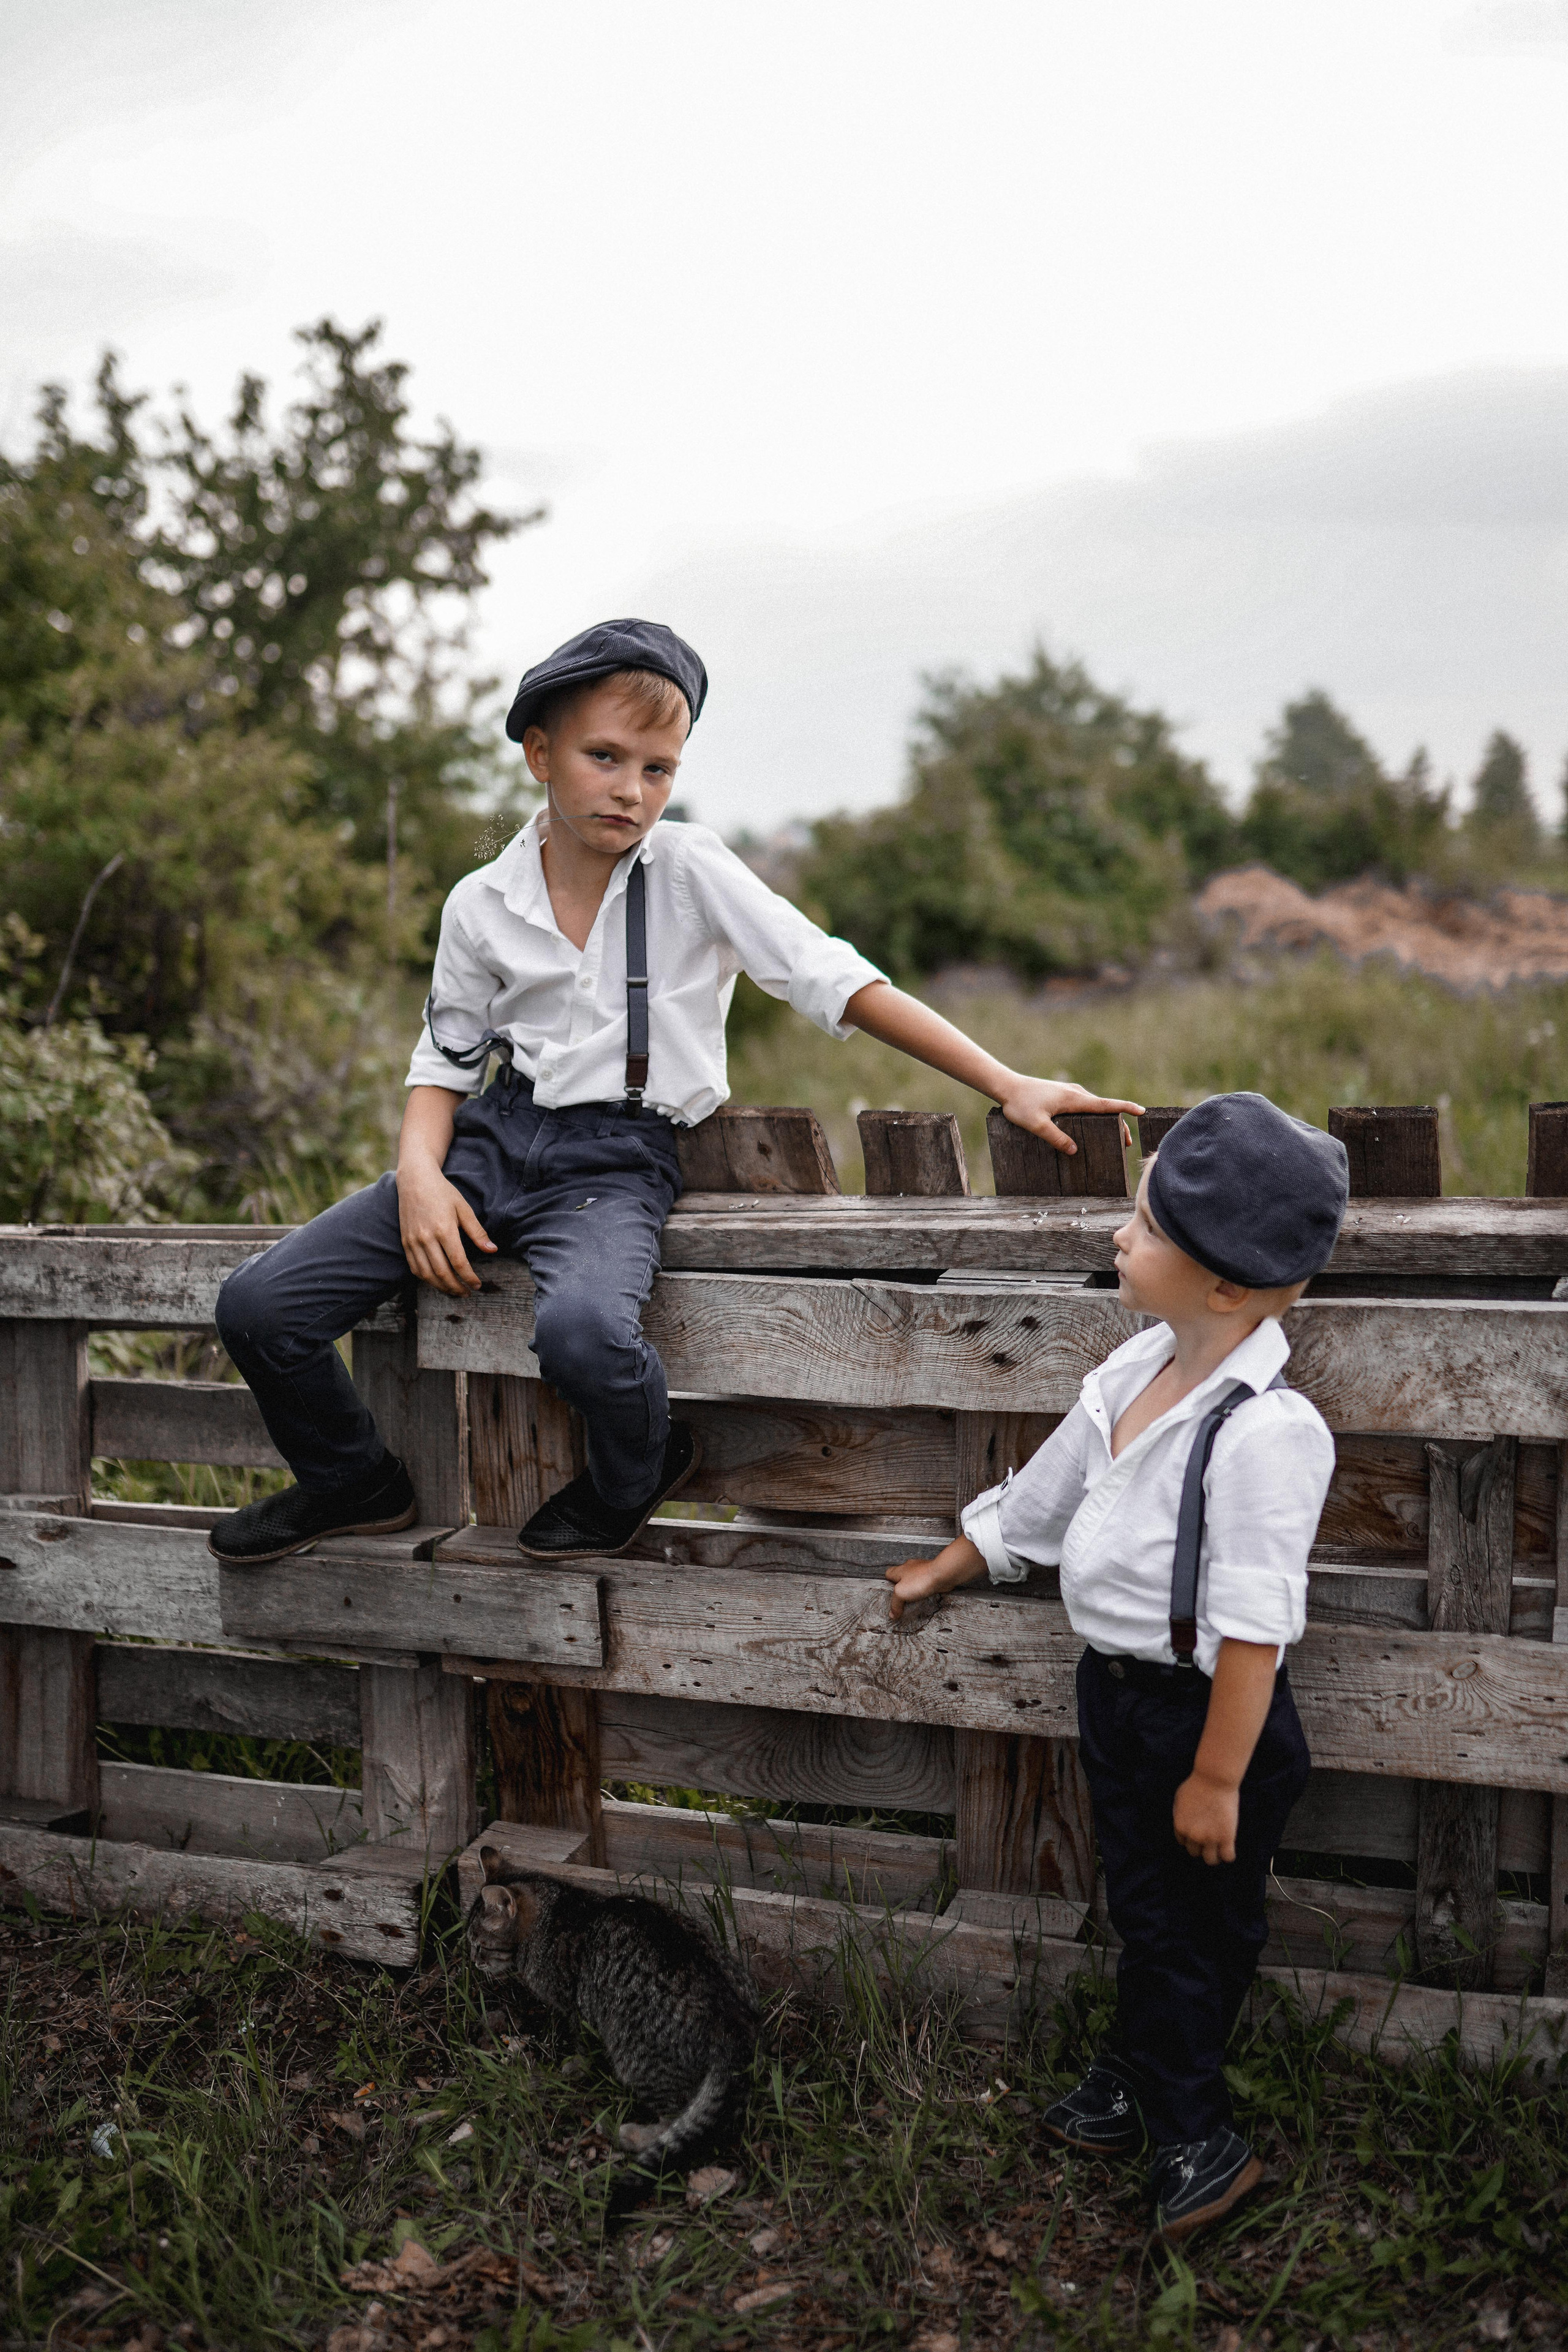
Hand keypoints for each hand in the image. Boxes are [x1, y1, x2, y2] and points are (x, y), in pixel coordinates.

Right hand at [397, 1154, 496, 1295]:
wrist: (415, 1180)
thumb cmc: (442, 1192)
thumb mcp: (464, 1209)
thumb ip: (477, 1232)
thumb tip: (492, 1250)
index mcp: (444, 1229)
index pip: (458, 1262)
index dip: (469, 1277)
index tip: (477, 1285)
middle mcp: (426, 1238)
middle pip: (442, 1273)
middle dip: (456, 1287)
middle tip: (467, 1293)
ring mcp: (413, 1241)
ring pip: (427, 1274)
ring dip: (441, 1287)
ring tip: (454, 1291)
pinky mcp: (405, 1242)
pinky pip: (414, 1267)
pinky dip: (426, 1278)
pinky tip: (437, 1281)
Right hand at [885, 1536, 986, 1621]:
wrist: (942, 1574)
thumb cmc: (921, 1579)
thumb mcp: (901, 1593)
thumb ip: (895, 1604)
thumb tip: (892, 1614)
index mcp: (900, 1570)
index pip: (888, 1574)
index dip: (887, 1583)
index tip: (889, 1593)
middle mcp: (910, 1568)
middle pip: (902, 1577)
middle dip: (902, 1588)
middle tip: (902, 1599)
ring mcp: (922, 1571)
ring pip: (915, 1580)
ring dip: (914, 1588)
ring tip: (915, 1599)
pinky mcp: (932, 1575)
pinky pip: (926, 1583)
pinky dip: (925, 1589)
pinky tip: (926, 1596)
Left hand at [996, 1075, 1142, 1154]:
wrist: (1007, 1087)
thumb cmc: (1020, 1105)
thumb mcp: (1036, 1124)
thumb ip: (1055, 1138)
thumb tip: (1074, 1151)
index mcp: (1074, 1099)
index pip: (1106, 1104)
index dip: (1125, 1108)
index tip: (1141, 1111)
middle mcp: (1076, 1093)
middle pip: (1105, 1107)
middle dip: (1118, 1124)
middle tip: (1126, 1143)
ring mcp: (1070, 1092)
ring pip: (1095, 1106)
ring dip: (1106, 1119)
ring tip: (1113, 1138)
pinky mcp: (1064, 1094)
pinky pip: (1085, 1105)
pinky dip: (1095, 1115)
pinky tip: (1092, 1126)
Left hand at [1173, 1770, 1239, 1864]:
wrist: (1214, 1779)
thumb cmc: (1197, 1784)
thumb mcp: (1180, 1798)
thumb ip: (1180, 1814)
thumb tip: (1183, 1823)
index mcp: (1180, 1826)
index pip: (1183, 1842)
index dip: (1191, 1837)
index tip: (1199, 1831)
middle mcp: (1193, 1835)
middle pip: (1195, 1852)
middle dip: (1201, 1846)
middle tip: (1209, 1838)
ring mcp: (1210, 1838)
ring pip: (1211, 1860)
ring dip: (1214, 1856)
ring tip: (1219, 1848)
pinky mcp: (1226, 1837)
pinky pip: (1228, 1857)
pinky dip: (1228, 1856)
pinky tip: (1229, 1848)